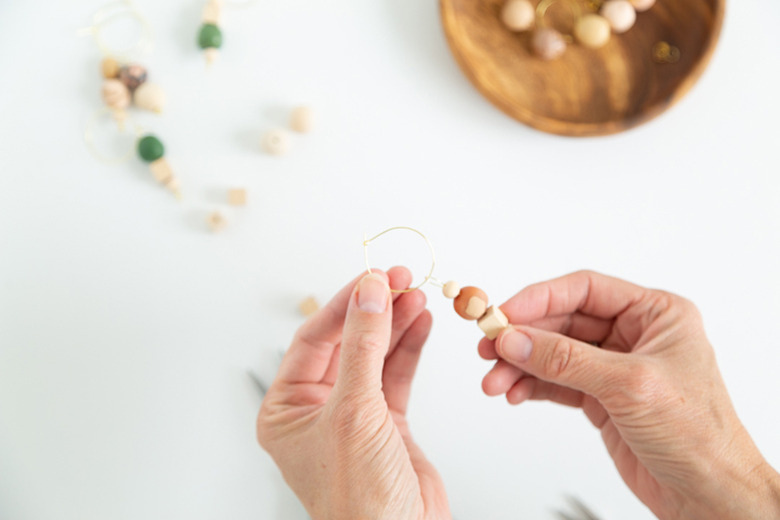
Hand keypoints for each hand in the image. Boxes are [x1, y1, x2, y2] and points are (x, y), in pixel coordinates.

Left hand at [257, 268, 449, 519]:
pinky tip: (420, 323)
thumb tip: (369, 294)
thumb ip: (363, 347)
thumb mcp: (354, 412)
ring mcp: (354, 415)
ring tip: (416, 296)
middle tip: (399, 279)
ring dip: (395, 324)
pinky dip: (409, 348)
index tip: (372, 277)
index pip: (313, 339)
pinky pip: (395, 374)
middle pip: (346, 342)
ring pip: (374, 354)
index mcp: (287, 409)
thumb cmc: (358, 501)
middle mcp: (317, 409)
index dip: (345, 304)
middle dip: (374, 310)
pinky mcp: (387, 422)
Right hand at [479, 271, 779, 519]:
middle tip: (490, 348)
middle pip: (562, 322)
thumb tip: (517, 339)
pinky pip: (555, 381)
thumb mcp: (629, 386)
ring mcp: (614, 366)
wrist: (707, 495)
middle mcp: (634, 335)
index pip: (585, 290)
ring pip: (553, 353)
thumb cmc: (699, 436)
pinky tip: (514, 393)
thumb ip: (566, 360)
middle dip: (523, 338)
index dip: (540, 298)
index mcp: (656, 314)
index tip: (504, 313)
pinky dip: (531, 386)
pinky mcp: (600, 396)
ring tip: (496, 381)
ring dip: (520, 365)